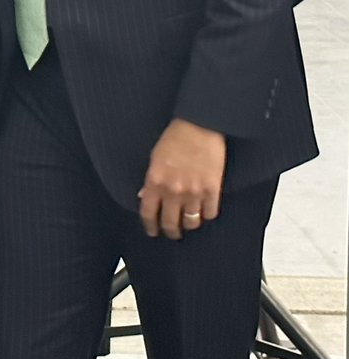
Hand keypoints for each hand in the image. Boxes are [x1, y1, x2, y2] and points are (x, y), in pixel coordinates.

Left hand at [138, 118, 225, 239]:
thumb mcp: (155, 158)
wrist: (200, 126)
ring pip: (191, 222)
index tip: (153, 231)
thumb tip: (146, 196)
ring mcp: (193, 192)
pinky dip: (207, 215)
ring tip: (189, 223)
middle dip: (171, 231)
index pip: (149, 213)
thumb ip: (151, 180)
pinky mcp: (212, 190)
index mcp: (155, 182)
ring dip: (189, 225)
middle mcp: (173, 191)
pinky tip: (204, 211)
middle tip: (173, 232)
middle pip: (170, 223)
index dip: (150, 226)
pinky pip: (210, 213)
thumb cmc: (176, 138)